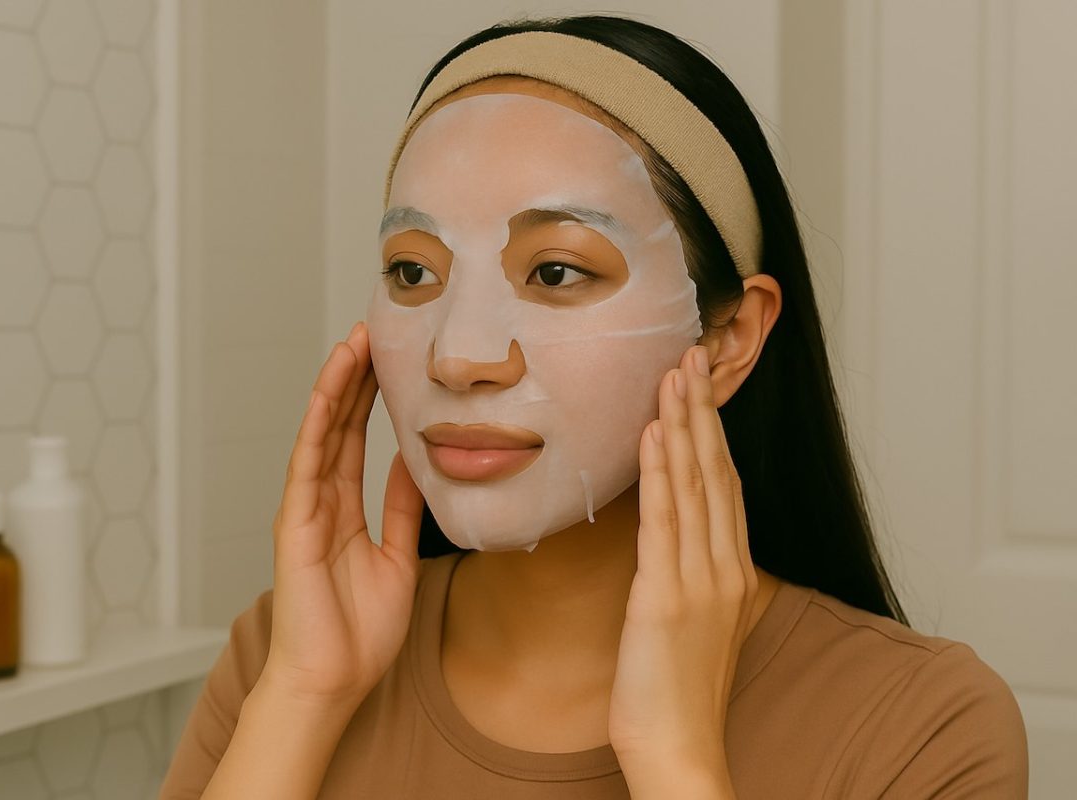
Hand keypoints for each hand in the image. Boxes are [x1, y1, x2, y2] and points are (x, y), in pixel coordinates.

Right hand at [261, 321, 424, 708]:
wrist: (332, 682)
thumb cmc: (360, 631)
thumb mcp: (397, 556)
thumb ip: (403, 509)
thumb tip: (418, 463)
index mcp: (343, 509)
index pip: (355, 439)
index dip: (370, 398)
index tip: (389, 358)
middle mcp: (319, 501)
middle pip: (336, 426)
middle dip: (354, 378)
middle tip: (373, 331)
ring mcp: (303, 510)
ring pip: (318, 435)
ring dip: (335, 388)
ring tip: (353, 344)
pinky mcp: (294, 525)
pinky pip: (305, 465)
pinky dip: (315, 426)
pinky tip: (328, 393)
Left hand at [608, 343, 757, 777]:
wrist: (679, 751)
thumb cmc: (678, 692)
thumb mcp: (696, 623)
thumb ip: (695, 576)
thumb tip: (682, 540)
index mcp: (733, 572)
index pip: (726, 486)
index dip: (713, 432)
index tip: (701, 386)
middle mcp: (725, 568)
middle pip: (717, 472)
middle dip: (702, 410)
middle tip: (689, 354)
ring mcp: (700, 580)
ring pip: (695, 485)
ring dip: (683, 424)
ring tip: (674, 373)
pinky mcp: (667, 597)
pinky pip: (665, 521)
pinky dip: (661, 471)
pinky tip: (652, 432)